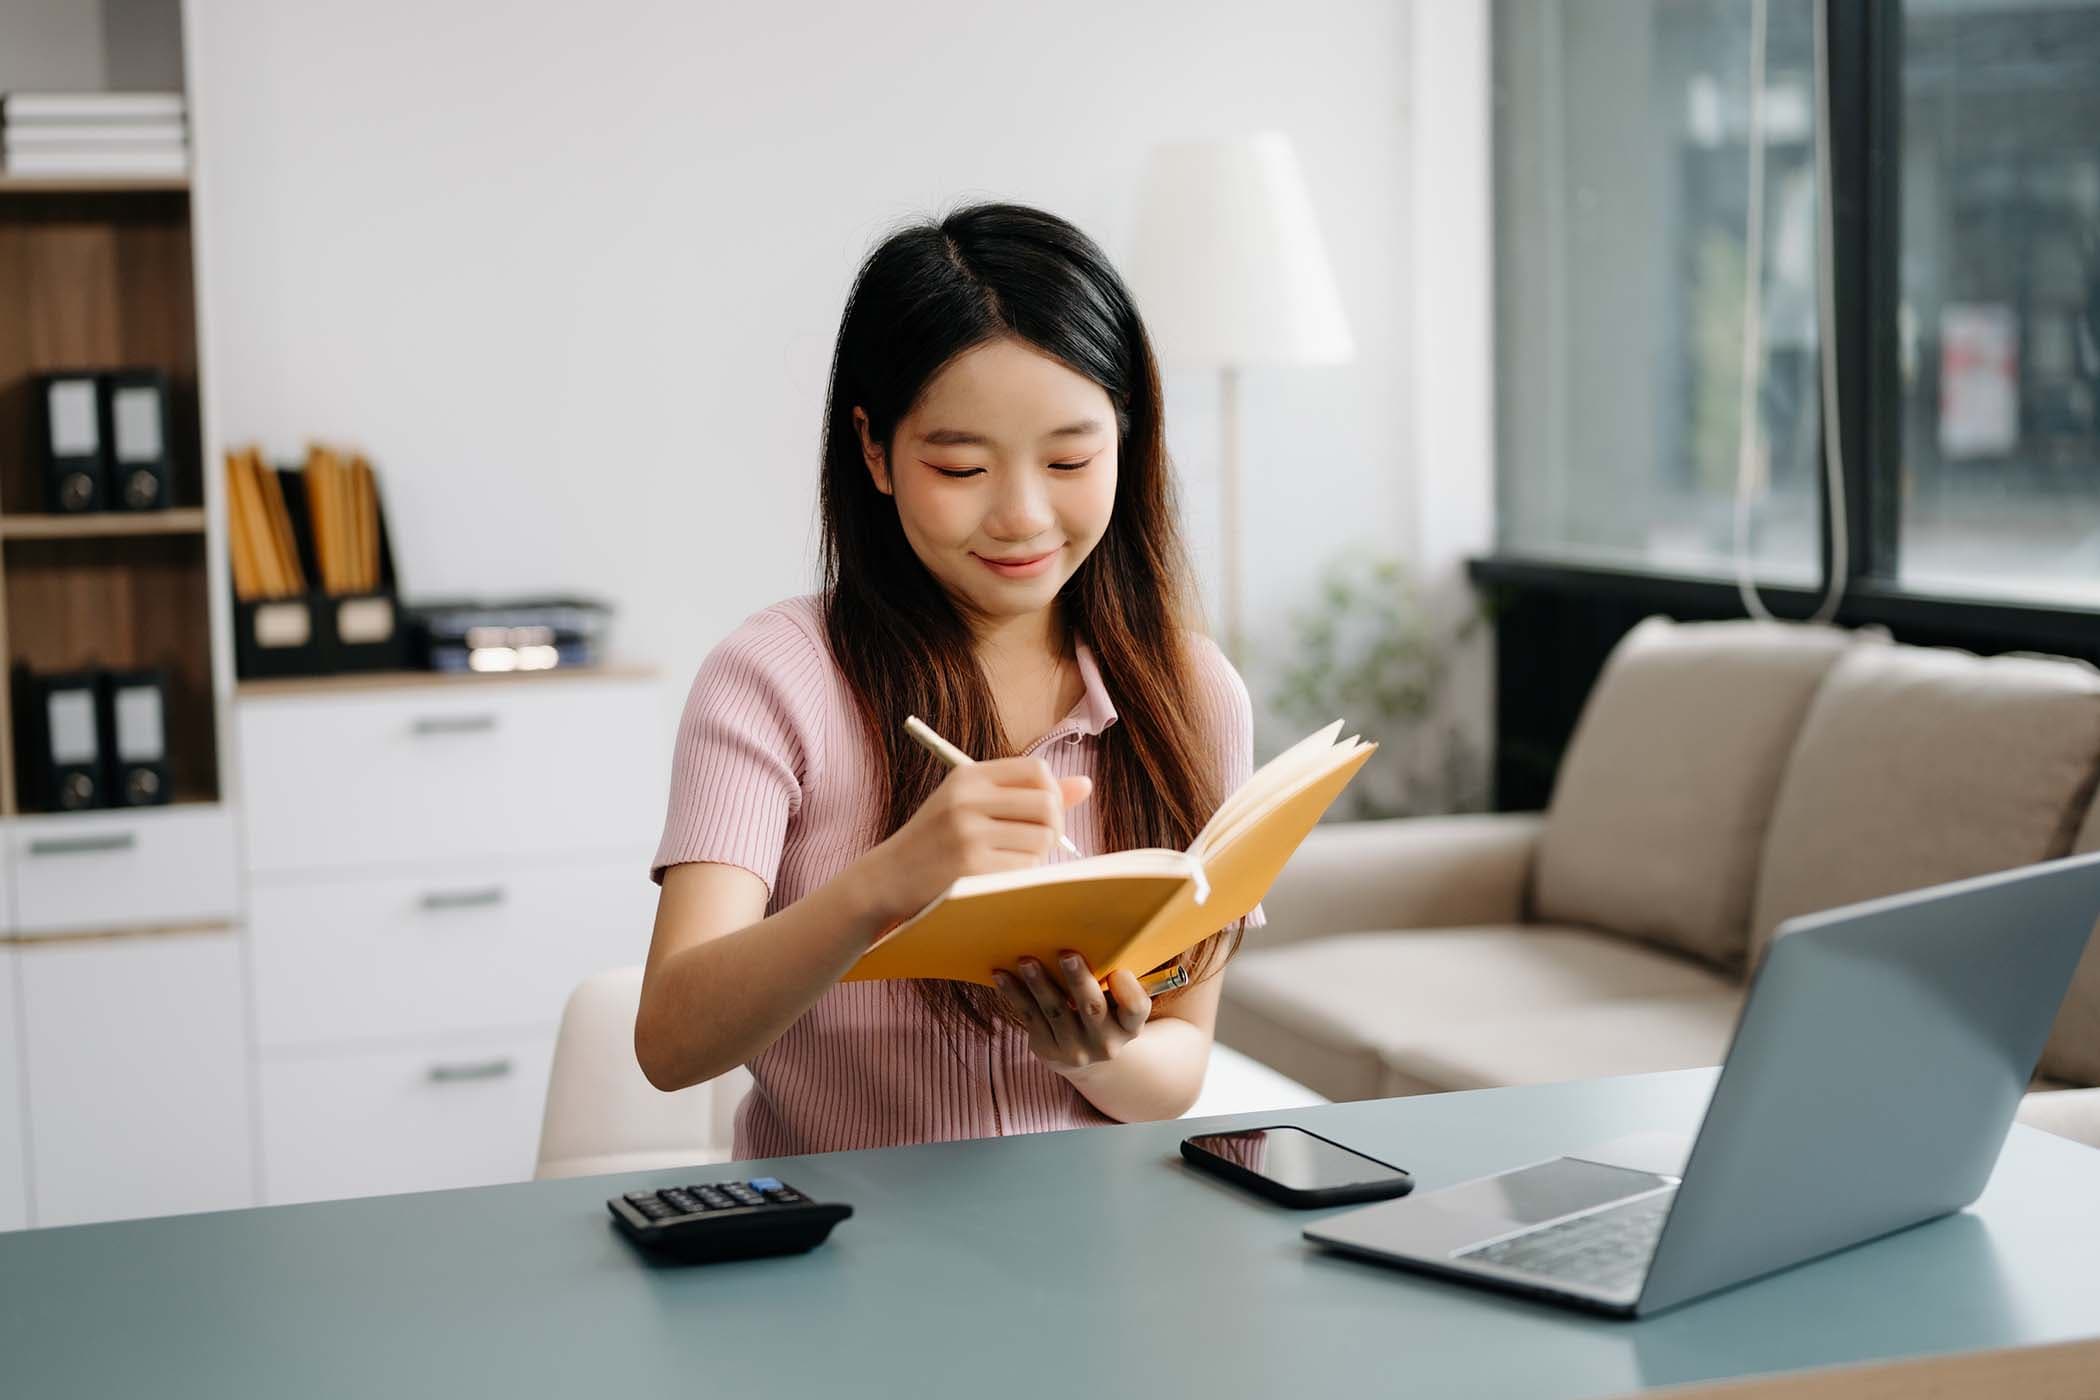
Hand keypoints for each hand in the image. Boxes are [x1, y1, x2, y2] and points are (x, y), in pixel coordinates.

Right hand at [855, 758, 1090, 926]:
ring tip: (1010, 859)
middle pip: (1047, 804)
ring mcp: (968, 835)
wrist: (888, 877)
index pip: (1037, 770)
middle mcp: (967, 800)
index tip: (1041, 812)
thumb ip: (1028, 793)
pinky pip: (1026, 869)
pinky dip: (1021, 875)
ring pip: (1041, 839)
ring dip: (1036, 854)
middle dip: (1051, 826)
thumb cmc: (939, 839)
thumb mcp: (973, 804)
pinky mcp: (972, 870)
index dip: (1051, 792)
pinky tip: (998, 876)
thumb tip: (1086, 784)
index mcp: (968, 777)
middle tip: (1033, 841)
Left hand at [993, 951, 1149, 1074]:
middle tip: (1067, 954)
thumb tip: (1094, 936)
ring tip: (1026, 960)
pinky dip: (1015, 994)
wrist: (1086, 1056)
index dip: (1129, 990)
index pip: (1137, 1008)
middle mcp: (1106, 1042)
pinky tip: (1002, 975)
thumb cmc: (1104, 1012)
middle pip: (1092, 1008)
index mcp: (1130, 1025)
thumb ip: (1114, 982)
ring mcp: (1075, 1049)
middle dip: (1079, 981)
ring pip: (1055, 1011)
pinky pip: (1029, 1016)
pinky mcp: (1047, 1048)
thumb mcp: (1118, 1004)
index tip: (1118, 971)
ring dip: (1039, 983)